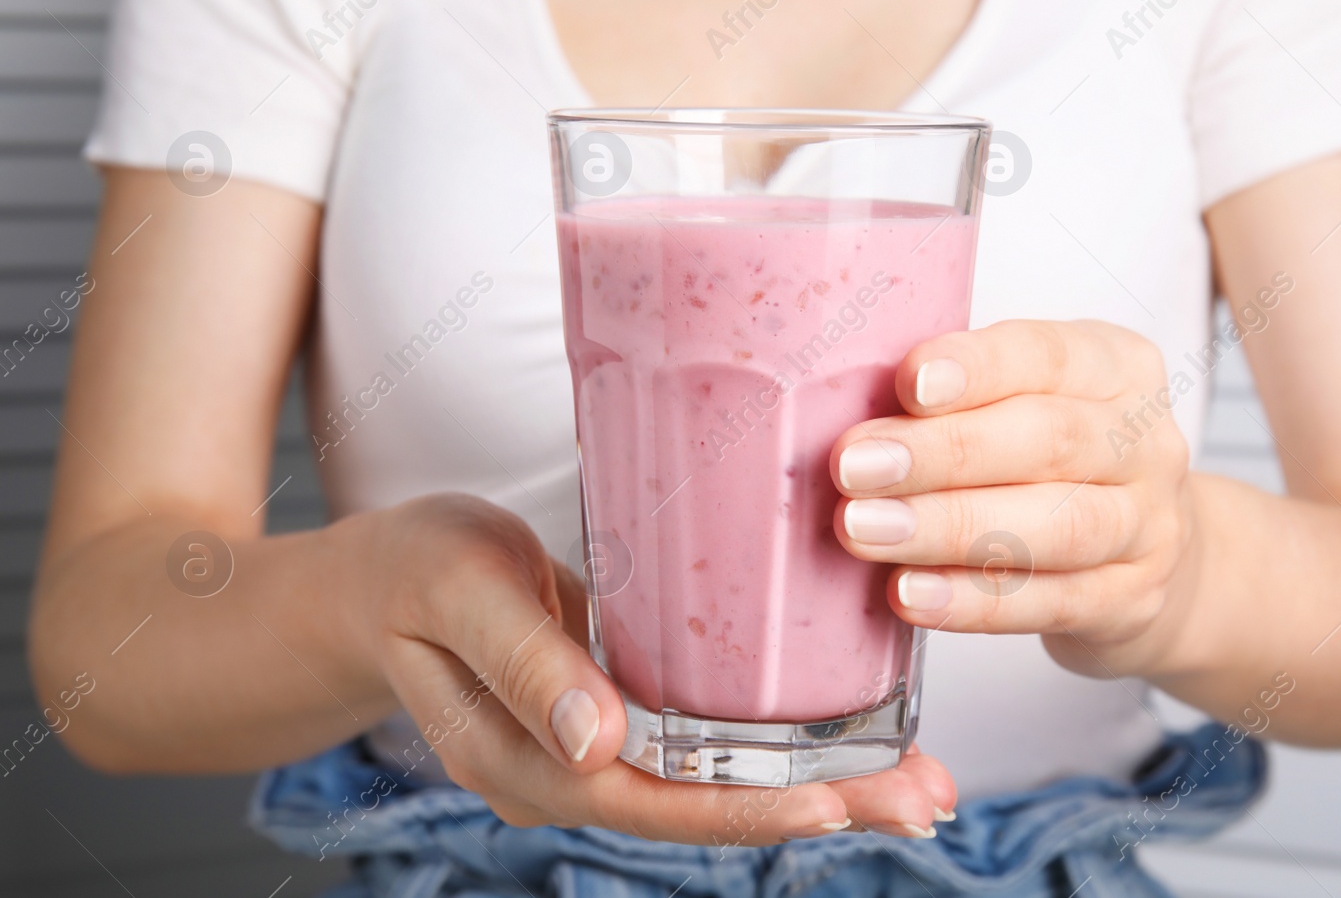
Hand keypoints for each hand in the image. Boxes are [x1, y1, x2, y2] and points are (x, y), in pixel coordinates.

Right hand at [353, 494, 956, 844]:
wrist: (372, 587)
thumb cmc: (409, 573)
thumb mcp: (460, 590)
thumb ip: (525, 661)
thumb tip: (598, 747)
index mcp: (523, 761)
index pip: (649, 801)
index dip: (746, 806)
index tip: (837, 798)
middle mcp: (568, 776)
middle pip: (703, 810)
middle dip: (817, 807)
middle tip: (924, 795)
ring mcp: (593, 757)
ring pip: (714, 788)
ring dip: (815, 787)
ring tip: (913, 780)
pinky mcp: (617, 723)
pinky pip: (702, 751)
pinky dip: (774, 750)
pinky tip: (840, 741)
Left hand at [830, 320, 1201, 678]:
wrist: (1152, 561)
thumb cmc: (1058, 466)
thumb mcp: (1029, 404)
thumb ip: (958, 401)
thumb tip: (845, 410)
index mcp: (1115, 367)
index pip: (1047, 354)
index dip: (977, 367)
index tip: (907, 382)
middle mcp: (1144, 442)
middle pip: (1048, 441)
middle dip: (941, 453)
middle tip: (854, 466)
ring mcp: (1147, 526)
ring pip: (1053, 527)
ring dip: (947, 528)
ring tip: (863, 530)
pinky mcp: (1131, 602)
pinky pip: (1047, 602)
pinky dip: (972, 601)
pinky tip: (909, 593)